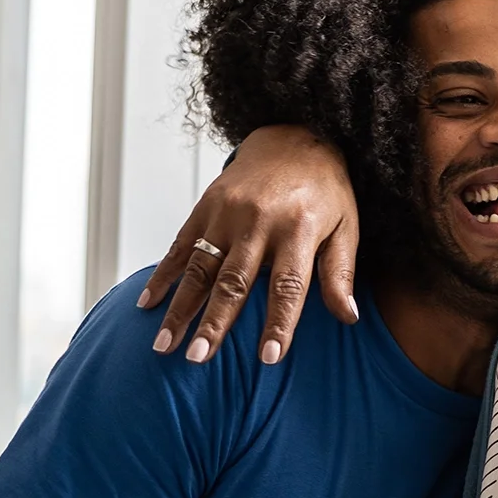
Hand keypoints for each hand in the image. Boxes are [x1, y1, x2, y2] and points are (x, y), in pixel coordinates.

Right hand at [138, 125, 359, 365]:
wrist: (296, 138)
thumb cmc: (325, 192)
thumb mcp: (346, 227)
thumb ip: (341, 273)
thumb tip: (349, 317)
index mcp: (299, 229)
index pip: (288, 285)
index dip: (279, 323)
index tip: (268, 358)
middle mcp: (259, 221)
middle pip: (234, 281)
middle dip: (215, 323)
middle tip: (198, 359)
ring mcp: (228, 213)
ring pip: (200, 267)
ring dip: (180, 308)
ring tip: (165, 344)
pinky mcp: (205, 206)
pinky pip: (180, 244)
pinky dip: (163, 274)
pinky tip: (148, 303)